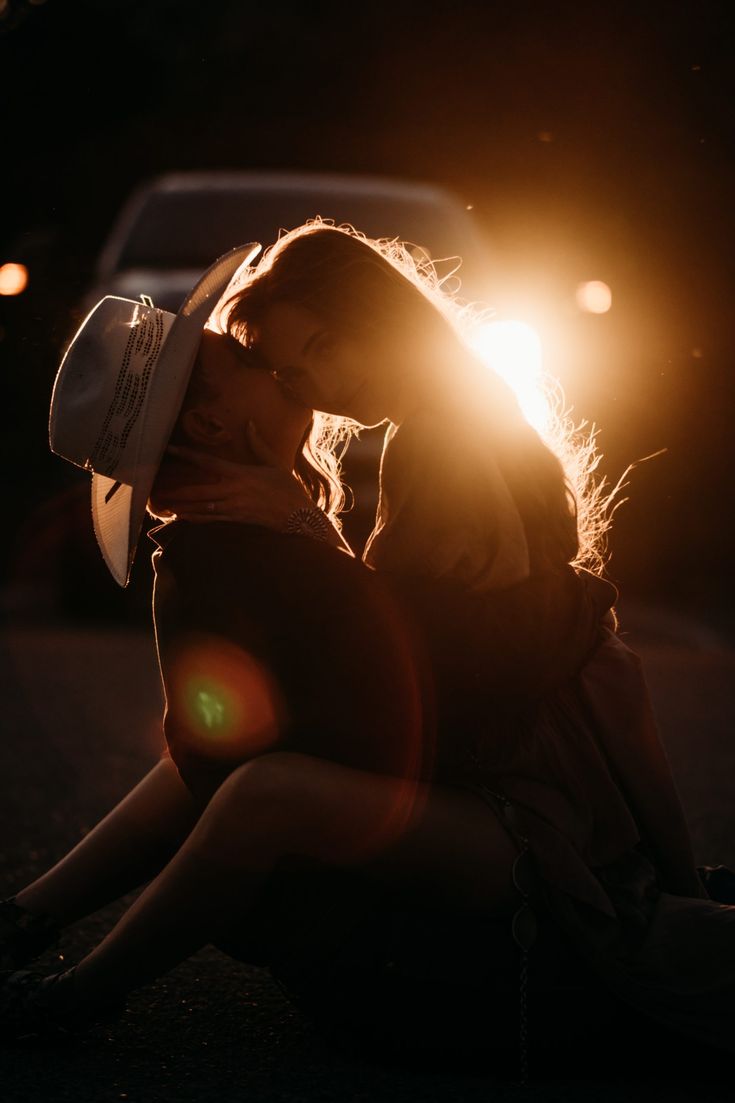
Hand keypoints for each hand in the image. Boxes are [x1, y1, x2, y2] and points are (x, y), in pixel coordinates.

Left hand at [163, 426, 313, 528]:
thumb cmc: (289, 489)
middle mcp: (234, 492)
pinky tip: (181, 516)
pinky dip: (194, 518)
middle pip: (198, 491)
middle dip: (177, 490)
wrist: (299, 517)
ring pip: (201, 507)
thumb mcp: (275, 463)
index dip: (188, 455)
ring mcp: (233, 509)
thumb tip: (250, 423)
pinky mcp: (236, 520)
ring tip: (163, 503)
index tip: (171, 449)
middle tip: (157, 488)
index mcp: (242, 475)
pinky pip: (210, 519)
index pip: (209, 462)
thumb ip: (258, 444)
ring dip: (181, 505)